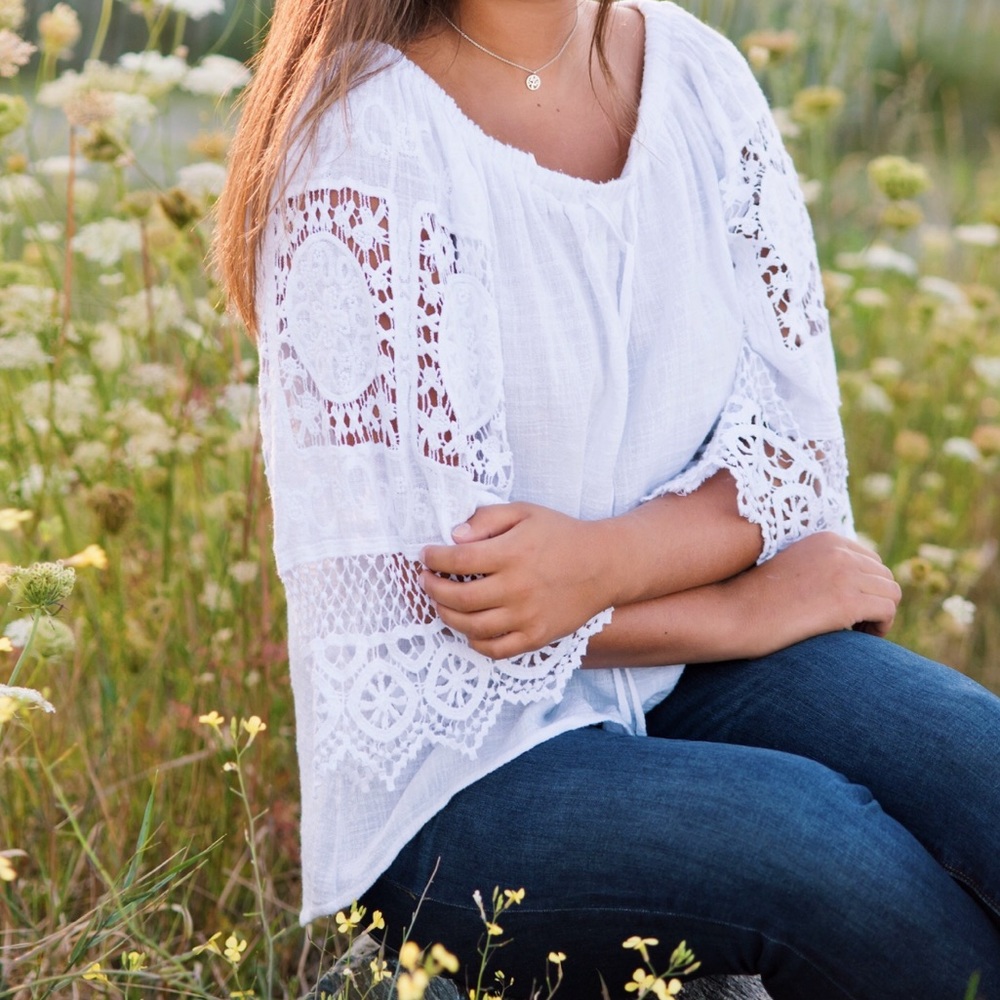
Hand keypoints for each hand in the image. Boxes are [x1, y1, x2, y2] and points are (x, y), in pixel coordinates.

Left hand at [420, 503, 612, 658]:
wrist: (604, 565)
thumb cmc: (561, 535)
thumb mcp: (525, 512)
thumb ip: (487, 518)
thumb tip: (454, 536)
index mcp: (512, 553)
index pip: (458, 559)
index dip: (434, 558)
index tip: (425, 555)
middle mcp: (517, 587)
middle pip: (459, 597)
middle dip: (433, 589)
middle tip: (426, 580)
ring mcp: (527, 616)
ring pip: (472, 626)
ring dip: (447, 615)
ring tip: (441, 603)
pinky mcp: (536, 636)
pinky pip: (495, 649)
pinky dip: (475, 642)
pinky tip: (469, 628)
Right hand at [726, 531, 901, 656]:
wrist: (733, 612)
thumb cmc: (754, 598)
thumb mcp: (791, 569)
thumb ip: (821, 567)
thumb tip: (852, 588)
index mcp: (825, 538)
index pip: (870, 560)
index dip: (864, 588)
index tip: (846, 609)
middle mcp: (838, 550)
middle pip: (885, 576)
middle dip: (874, 602)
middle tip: (852, 625)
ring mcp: (844, 573)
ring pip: (891, 593)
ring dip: (878, 615)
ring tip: (854, 632)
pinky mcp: (846, 600)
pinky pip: (887, 611)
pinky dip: (879, 628)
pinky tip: (856, 637)